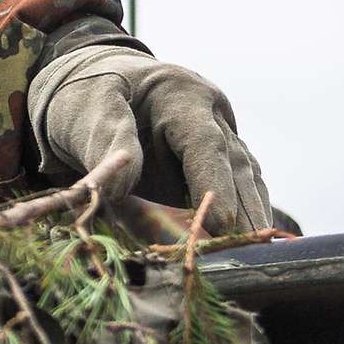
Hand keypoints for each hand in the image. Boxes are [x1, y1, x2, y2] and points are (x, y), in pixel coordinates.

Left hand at [13, 44, 275, 234]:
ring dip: (250, 218)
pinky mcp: (217, 162)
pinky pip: (236, 191)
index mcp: (182, 96)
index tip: (220, 225)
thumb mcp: (89, 109)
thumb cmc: (89, 96)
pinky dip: (240, 216)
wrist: (94, 88)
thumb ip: (108, 144)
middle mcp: (212, 116)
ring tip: (254, 255)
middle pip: (236, 165)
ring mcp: (220, 138)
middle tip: (245, 252)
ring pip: (245, 180)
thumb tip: (117, 191)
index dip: (214, 185)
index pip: (205, 144)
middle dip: (243, 210)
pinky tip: (245, 245)